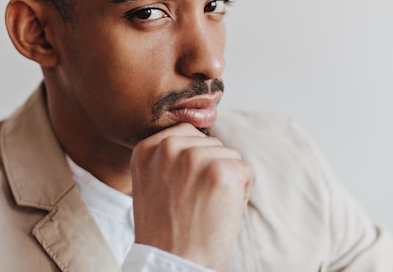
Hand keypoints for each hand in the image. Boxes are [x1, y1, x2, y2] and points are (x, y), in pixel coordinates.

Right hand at [130, 123, 252, 270]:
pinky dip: (240, 193)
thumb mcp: (152, 183)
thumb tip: (200, 138)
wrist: (171, 264)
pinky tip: (219, 212)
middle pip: (210, 143)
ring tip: (205, 208)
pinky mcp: (221, 171)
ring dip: (225, 181)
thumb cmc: (165, 231)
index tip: (183, 188)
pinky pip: (244, 171)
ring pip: (229, 155)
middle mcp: (169, 147)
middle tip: (194, 202)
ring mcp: (195, 157)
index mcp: (148, 148)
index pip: (186, 134)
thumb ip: (168, 157)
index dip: (193, 162)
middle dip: (210, 169)